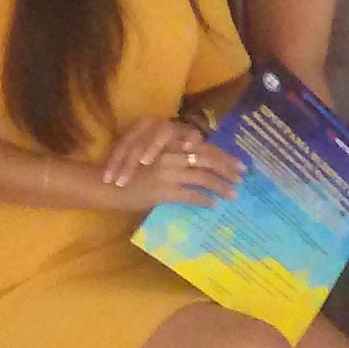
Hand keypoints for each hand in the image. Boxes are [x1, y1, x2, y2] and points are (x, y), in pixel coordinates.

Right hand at [98, 116, 239, 207]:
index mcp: (169, 143)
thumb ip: (175, 157)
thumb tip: (200, 165)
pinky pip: (190, 194)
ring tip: (233, 194)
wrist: (106, 184)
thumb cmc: (129, 170)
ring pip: (203, 177)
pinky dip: (204, 200)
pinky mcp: (162, 190)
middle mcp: (170, 154)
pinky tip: (213, 204)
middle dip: (228, 169)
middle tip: (242, 178)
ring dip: (221, 186)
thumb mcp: (154, 156)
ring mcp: (167, 172)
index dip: (223, 156)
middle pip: (208, 160)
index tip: (239, 164)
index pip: (203, 148)